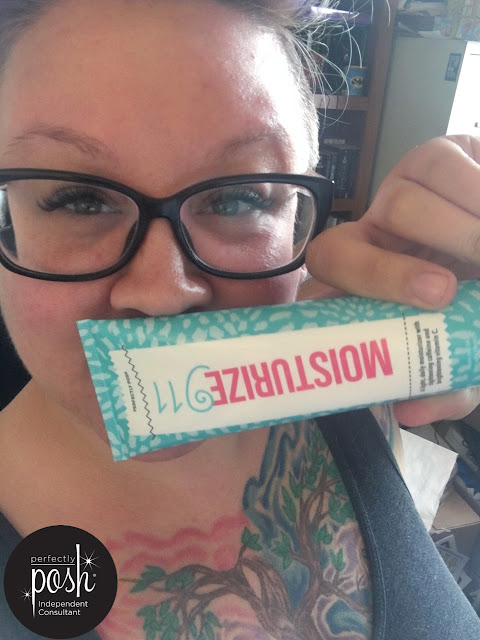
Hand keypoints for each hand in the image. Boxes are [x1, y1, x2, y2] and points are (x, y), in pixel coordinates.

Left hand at [298, 135, 479, 425]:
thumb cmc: (468, 312)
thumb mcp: (458, 349)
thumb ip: (441, 383)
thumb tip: (408, 412)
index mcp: (363, 264)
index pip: (335, 256)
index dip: (380, 274)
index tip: (439, 295)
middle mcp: (379, 219)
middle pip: (393, 208)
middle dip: (448, 238)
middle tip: (477, 276)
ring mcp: (411, 178)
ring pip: (425, 179)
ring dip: (475, 221)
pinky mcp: (449, 151)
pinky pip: (461, 158)